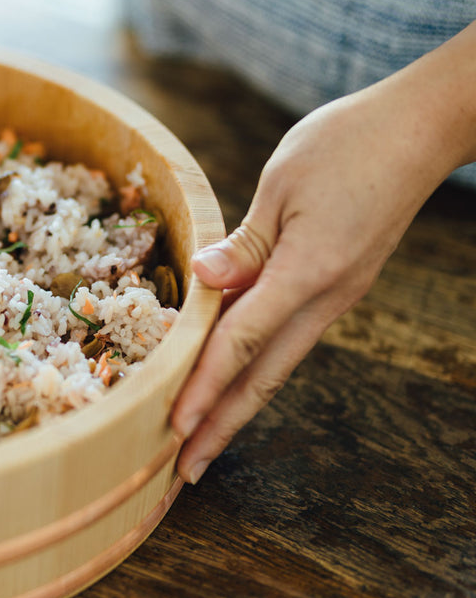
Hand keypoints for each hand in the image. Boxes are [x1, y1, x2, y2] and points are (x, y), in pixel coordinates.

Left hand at [170, 61, 470, 483]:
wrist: (421, 130)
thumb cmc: (348, 142)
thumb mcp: (284, 182)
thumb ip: (244, 241)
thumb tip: (203, 278)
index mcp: (308, 271)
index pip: (241, 341)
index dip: (204, 385)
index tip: (175, 427)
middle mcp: (326, 296)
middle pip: (264, 375)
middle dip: (222, 423)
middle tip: (186, 467)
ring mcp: (335, 296)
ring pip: (278, 363)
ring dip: (238, 402)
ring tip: (204, 437)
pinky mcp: (337, 285)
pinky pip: (288, 337)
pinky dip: (257, 368)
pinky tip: (235, 380)